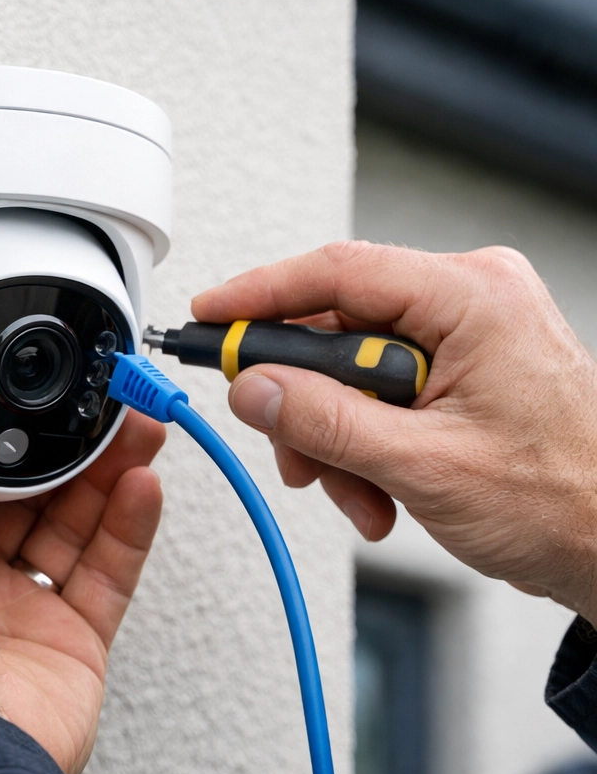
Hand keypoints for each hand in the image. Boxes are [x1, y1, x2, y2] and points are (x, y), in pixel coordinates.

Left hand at [0, 344, 164, 773]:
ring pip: (62, 523)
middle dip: (44, 445)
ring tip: (127, 428)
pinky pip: (102, 571)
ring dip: (97, 472)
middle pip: (4, 492)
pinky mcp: (61, 639)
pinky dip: (125, 528)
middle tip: (78, 402)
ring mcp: (4, 611)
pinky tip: (139, 484)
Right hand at [193, 241, 596, 623]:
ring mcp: (464, 336)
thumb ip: (326, 421)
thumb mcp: (423, 465)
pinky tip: (380, 492)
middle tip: (289, 448)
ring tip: (359, 494)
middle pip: (337, 329)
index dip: (261, 294)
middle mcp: (468, 303)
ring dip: (336, 439)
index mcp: (471, 298)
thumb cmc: (564, 500)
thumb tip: (256, 389)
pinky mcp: (457, 370)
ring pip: (351, 370)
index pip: (338, 272)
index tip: (211, 315)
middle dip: (307, 402)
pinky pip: (379, 393)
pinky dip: (364, 444)